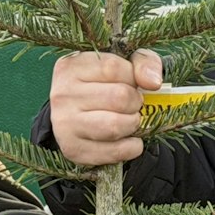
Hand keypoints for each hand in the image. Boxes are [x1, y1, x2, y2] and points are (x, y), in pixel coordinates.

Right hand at [49, 49, 163, 165]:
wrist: (77, 116)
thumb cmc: (104, 85)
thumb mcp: (123, 64)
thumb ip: (143, 63)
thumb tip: (153, 82)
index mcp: (70, 67)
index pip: (113, 68)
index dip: (133, 78)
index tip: (132, 84)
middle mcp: (62, 95)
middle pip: (118, 97)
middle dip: (135, 103)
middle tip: (133, 105)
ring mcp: (64, 124)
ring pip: (115, 126)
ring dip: (133, 125)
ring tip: (131, 120)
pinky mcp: (73, 150)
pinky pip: (116, 151)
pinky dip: (132, 147)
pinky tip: (127, 139)